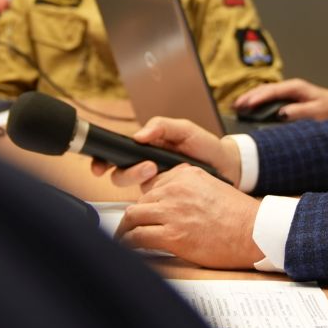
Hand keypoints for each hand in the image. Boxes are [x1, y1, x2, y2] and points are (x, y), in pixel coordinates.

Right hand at [89, 115, 241, 186]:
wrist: (228, 166)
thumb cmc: (206, 145)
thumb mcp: (184, 129)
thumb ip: (161, 127)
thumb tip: (138, 135)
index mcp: (146, 148)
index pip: (116, 154)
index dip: (102, 161)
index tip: (100, 166)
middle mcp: (145, 167)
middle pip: (119, 175)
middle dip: (128, 172)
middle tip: (149, 166)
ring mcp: (154, 184)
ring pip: (132, 189)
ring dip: (140, 180)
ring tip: (158, 171)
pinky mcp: (165, 197)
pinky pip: (150, 201)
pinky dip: (155, 195)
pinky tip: (168, 187)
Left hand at [118, 165, 264, 268]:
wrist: (254, 232)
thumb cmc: (239, 216)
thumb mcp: (213, 188)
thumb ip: (189, 189)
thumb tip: (171, 202)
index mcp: (186, 176)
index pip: (153, 186)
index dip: (147, 203)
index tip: (143, 213)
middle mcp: (175, 190)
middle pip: (140, 201)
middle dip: (133, 217)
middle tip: (129, 228)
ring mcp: (172, 212)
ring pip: (133, 217)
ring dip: (125, 230)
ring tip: (123, 239)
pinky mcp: (171, 235)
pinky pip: (138, 238)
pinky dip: (128, 244)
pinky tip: (128, 249)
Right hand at [232, 78, 327, 122]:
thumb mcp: (318, 112)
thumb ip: (300, 112)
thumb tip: (281, 113)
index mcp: (297, 88)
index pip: (272, 91)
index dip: (257, 97)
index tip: (245, 105)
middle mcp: (292, 88)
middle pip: (265, 89)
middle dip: (249, 96)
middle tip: (234, 106)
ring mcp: (290, 93)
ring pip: (266, 93)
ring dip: (252, 98)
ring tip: (237, 106)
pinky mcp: (290, 100)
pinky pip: (271, 99)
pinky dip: (259, 102)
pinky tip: (251, 108)